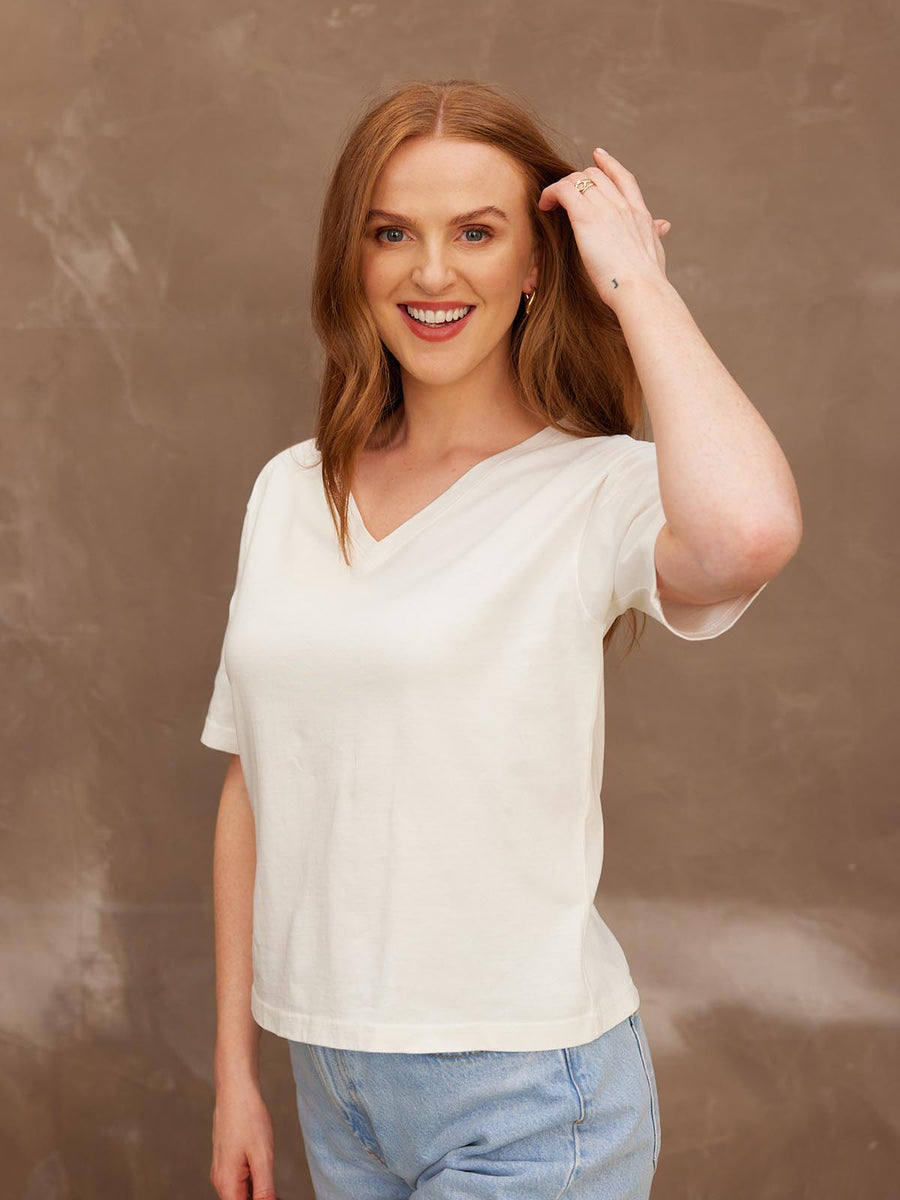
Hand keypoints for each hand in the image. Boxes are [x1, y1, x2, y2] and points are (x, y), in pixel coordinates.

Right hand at [210, 1078, 277, 1199]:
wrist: (236, 1088)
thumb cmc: (248, 1117)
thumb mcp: (262, 1156)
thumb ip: (264, 1188)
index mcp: (226, 1183)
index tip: (276, 1196)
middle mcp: (221, 1179)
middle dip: (260, 1199)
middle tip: (279, 1192)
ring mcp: (222, 1168)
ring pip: (240, 1192)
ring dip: (257, 1193)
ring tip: (276, 1188)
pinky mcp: (227, 1158)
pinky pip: (239, 1179)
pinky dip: (253, 1182)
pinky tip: (265, 1173)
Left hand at [537, 148, 670, 310]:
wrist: (642, 289)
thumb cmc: (647, 281)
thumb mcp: (655, 251)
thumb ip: (654, 234)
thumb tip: (664, 226)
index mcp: (640, 213)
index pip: (623, 178)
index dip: (609, 164)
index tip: (598, 155)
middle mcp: (623, 205)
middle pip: (595, 175)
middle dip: (576, 180)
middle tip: (563, 195)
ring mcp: (605, 209)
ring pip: (578, 179)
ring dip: (561, 188)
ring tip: (550, 203)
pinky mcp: (586, 218)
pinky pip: (563, 191)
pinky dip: (551, 193)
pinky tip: (544, 205)